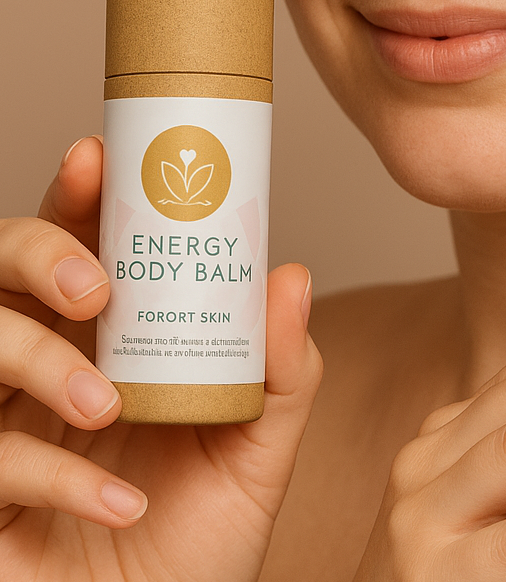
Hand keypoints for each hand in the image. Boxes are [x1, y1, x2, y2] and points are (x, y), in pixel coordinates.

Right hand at [0, 136, 322, 581]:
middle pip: (1, 269)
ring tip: (109, 404)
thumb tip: (292, 275)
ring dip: (41, 362)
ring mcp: (1, 425)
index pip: (77, 244)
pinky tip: (119, 502)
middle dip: (38, 254)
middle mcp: (41, 366)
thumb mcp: (257, 445)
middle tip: (96, 288)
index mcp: (106, 336)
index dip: (75, 195)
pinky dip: (55, 475)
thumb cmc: (201, 531)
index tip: (96, 159)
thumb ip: (282, 369)